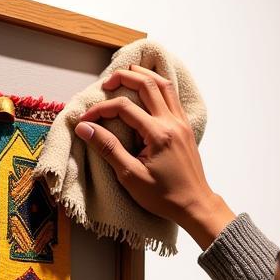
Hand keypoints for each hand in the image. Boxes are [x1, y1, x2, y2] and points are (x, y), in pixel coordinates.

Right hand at [75, 64, 235, 248]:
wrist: (194, 206)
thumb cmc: (164, 197)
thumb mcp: (130, 176)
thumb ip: (108, 148)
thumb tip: (85, 128)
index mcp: (158, 134)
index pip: (124, 108)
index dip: (101, 109)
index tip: (86, 120)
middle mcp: (172, 123)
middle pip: (147, 84)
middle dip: (124, 78)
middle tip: (106, 82)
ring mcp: (181, 123)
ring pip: (164, 85)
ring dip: (144, 75)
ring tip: (127, 73)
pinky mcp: (185, 128)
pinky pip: (173, 97)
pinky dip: (159, 85)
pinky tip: (149, 87)